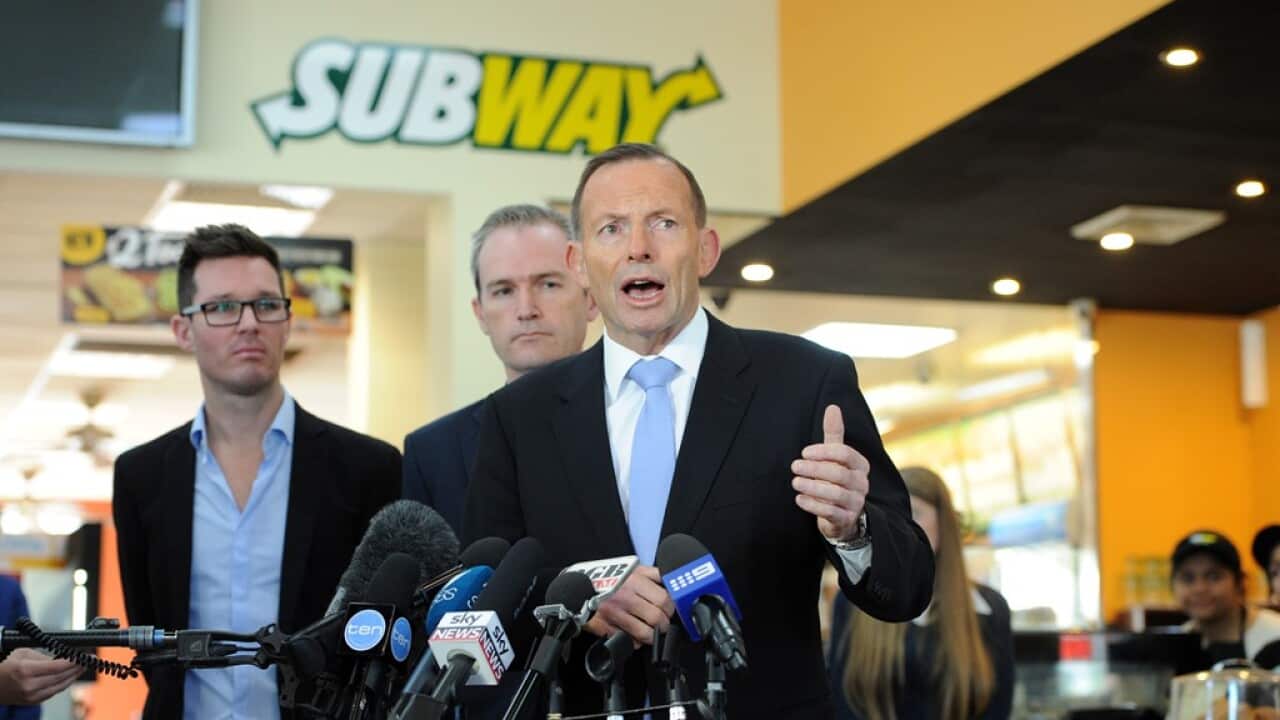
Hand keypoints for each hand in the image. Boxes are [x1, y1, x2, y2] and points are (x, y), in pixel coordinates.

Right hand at [0, 648, 80, 704]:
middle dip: (77, 668)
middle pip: (61, 677)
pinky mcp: (31, 702)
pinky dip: (63, 684)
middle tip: (88, 660)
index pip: (57, 667)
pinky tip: (70, 677)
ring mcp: (30, 696)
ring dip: (73, 676)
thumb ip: (45, 657)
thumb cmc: (4, 665)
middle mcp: (28, 686)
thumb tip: (64, 659)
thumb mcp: (23, 653)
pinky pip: (53, 692)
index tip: (84, 656)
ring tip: (82, 667)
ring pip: (60, 686)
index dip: (74, 662)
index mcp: (25, 671)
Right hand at [584, 566, 674, 645]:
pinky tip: (633, 635)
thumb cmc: (607, 578)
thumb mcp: (632, 568)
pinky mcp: (604, 627)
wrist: (577, 586)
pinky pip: (627, 640)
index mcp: (635, 580)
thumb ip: (654, 574)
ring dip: (651, 636)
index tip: (668, 611)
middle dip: (663, 625)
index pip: (664, 599)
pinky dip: (633, 641)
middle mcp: (625, 597)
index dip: (670, 608)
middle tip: (661, 624)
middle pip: (657, 618)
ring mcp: (614, 613)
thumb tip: (672, 582)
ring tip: (650, 633)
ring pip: (644, 633)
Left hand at [791, 404, 869, 541]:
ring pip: (835, 494)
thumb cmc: (836, 478)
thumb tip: (832, 407)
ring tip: (795, 482)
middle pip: (839, 474)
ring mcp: (856, 503)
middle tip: (794, 466)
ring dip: (812, 487)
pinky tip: (799, 499)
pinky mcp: (846, 520)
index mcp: (860, 465)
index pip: (845, 454)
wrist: (842, 515)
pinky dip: (813, 505)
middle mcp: (862, 483)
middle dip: (814, 469)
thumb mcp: (835, 456)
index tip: (804, 453)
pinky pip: (830, 512)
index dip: (823, 452)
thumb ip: (834, 434)